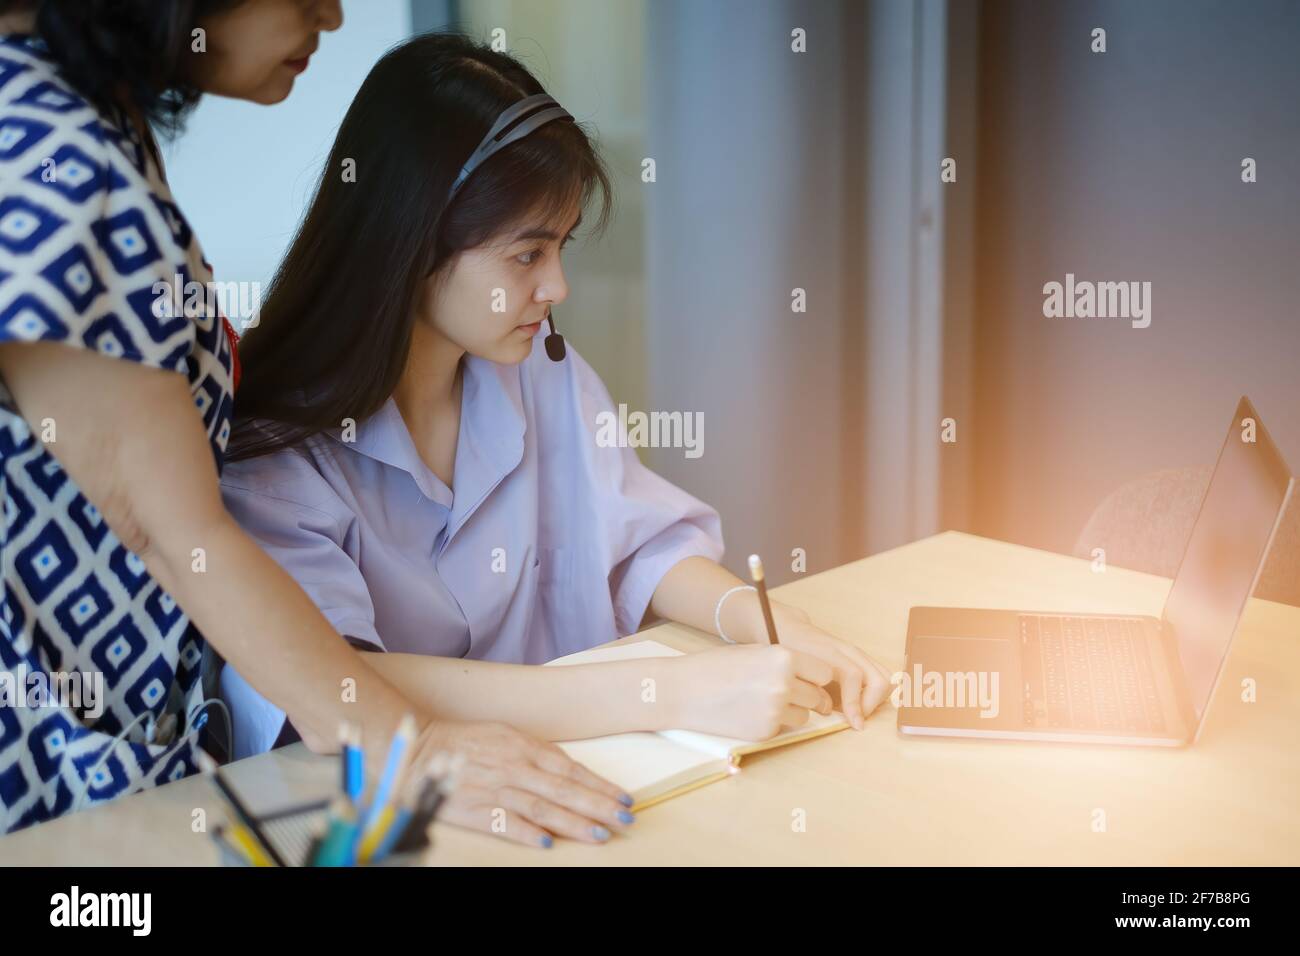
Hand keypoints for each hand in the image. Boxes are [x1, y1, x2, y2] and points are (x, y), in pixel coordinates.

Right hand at [418, 720, 635, 847]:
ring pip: (542, 808)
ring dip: (573, 823)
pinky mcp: (476, 810)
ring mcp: (496, 789)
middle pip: (565, 790)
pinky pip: (505, 824)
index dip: (600, 786)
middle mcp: (516, 768)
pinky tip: (547, 843)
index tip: (624, 798)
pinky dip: (526, 833)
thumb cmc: (470, 742)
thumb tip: (570, 769)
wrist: (424, 749)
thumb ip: (538, 753)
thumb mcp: (508, 735)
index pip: (572, 770)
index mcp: (525, 748)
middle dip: (599, 805)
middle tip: (626, 819)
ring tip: (600, 834)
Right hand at [670, 644, 834, 739]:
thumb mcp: (754, 652)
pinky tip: (750, 712)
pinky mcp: (764, 732)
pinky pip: (783, 729)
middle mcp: (784, 684)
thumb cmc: (715, 667)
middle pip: (818, 697)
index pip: (823, 673)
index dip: (816, 677)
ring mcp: (775, 711)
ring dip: (792, 711)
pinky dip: (773, 723)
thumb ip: (784, 661)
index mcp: (783, 658)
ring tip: (765, 701)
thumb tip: (812, 675)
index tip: (809, 680)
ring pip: (804, 715)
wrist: (682, 691)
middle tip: (790, 694)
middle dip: (809, 697)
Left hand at [730, 596, 890, 729]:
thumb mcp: (791, 667)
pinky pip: (877, 676)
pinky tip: (853, 704)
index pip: (854, 676)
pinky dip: (873, 693)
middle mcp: (849, 651)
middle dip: (873, 704)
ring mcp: (855, 653)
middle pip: (880, 679)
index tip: (854, 724)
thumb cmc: (786, 648)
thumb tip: (826, 709)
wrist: (786, 627)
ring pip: (884, 678)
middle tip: (856, 720)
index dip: (856, 703)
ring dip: (876, 699)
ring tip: (856, 712)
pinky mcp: (858, 657)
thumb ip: (807, 685)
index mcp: (831, 652)